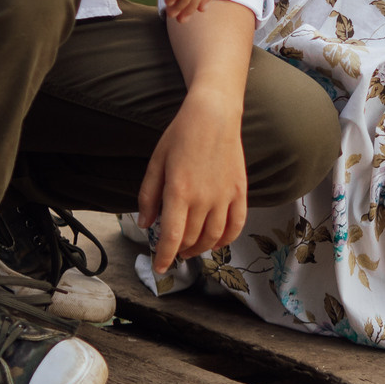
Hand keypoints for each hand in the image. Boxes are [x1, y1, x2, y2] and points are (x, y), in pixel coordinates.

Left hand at [137, 92, 246, 268]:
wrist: (213, 115)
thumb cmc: (181, 135)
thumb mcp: (156, 163)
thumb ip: (148, 196)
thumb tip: (145, 223)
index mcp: (178, 192)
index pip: (170, 237)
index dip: (164, 257)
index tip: (159, 268)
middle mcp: (203, 199)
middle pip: (191, 239)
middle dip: (179, 251)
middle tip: (172, 252)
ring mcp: (224, 197)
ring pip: (213, 237)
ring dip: (200, 249)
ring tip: (190, 249)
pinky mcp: (239, 192)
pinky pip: (236, 225)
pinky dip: (226, 239)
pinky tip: (216, 241)